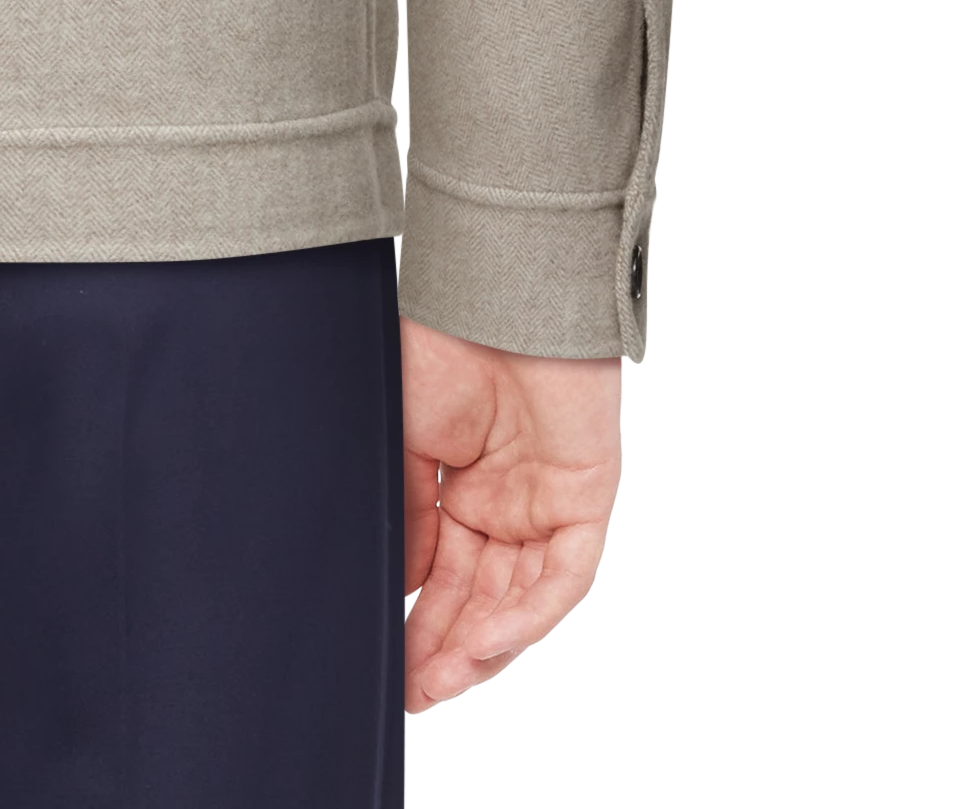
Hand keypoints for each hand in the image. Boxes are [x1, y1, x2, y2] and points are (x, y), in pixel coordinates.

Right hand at [399, 313, 623, 711]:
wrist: (492, 284)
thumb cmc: (445, 333)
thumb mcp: (402, 434)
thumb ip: (405, 511)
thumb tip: (399, 585)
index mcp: (461, 481)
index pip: (441, 571)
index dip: (416, 618)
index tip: (386, 659)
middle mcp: (508, 498)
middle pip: (481, 594)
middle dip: (444, 646)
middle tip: (409, 689)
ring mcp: (548, 499)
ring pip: (521, 597)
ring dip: (481, 644)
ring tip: (436, 681)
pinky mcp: (586, 496)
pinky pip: (561, 575)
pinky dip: (524, 614)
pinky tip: (482, 641)